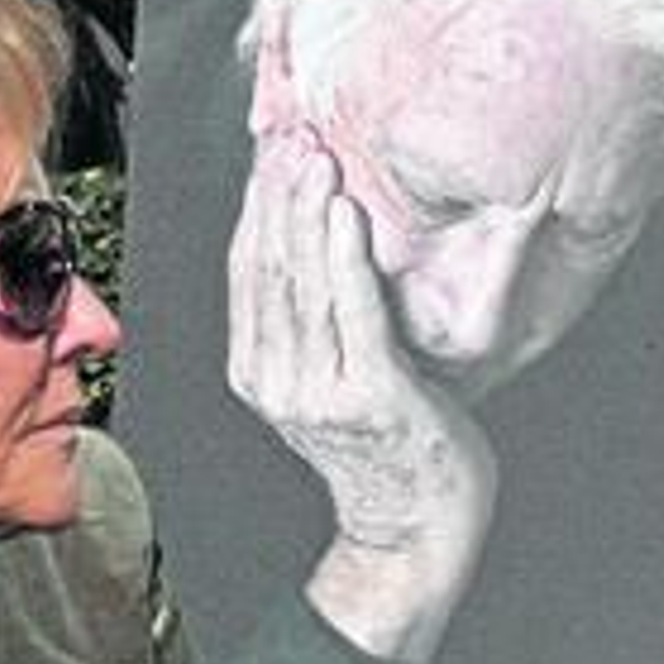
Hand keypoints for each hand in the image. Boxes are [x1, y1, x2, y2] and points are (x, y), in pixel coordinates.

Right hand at [227, 139, 497, 663]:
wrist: (414, 531)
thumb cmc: (390, 448)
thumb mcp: (334, 383)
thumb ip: (317, 327)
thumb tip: (321, 248)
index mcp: (259, 372)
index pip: (249, 271)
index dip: (256, 206)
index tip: (272, 149)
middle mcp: (276, 381)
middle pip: (268, 266)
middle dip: (277, 194)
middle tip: (291, 132)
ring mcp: (317, 392)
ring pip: (303, 282)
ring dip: (307, 211)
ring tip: (316, 154)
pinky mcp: (367, 398)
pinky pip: (353, 313)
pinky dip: (347, 257)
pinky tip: (348, 212)